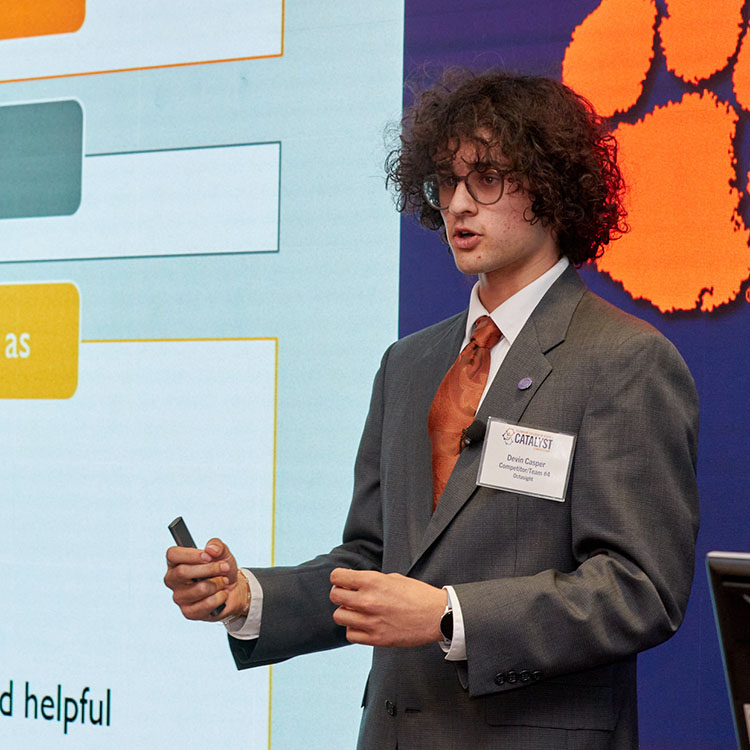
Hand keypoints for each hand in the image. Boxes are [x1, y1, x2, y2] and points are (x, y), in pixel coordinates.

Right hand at [164, 538, 248, 620]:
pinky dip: (220, 597)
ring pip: (199, 589)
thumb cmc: (222, 569)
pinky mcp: (188, 612)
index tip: (208, 556)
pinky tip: (221, 595)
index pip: (173, 554)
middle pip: (183, 572)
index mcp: (176, 562)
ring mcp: (179, 597)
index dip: (191, 555)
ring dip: (218, 583)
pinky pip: (206, 604)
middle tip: (224, 568)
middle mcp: (173, 580)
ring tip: (223, 582)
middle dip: (210, 569)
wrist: (233, 589)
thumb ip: (217, 545)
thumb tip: (211, 549)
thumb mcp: (223, 552)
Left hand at [329, 568, 446, 646]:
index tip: (344, 581)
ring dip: (346, 612)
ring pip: (339, 616)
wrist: (437, 615)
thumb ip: (370, 581)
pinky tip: (363, 624)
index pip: (337, 577)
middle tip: (349, 595)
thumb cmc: (417, 594)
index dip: (339, 578)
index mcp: (373, 581)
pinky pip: (350, 634)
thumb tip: (352, 583)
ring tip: (357, 611)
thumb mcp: (393, 578)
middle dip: (340, 594)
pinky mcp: (376, 638)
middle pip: (335, 596)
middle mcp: (368, 600)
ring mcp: (371, 621)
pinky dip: (353, 629)